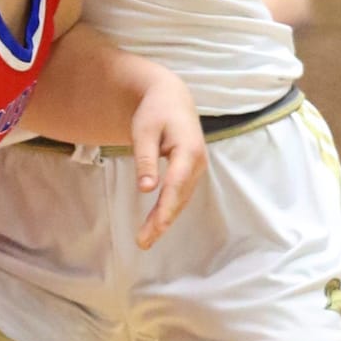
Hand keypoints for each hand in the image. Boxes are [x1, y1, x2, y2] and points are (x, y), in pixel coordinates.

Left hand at [127, 64, 206, 249]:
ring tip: (145, 239)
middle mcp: (198, 162)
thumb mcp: (144, 131)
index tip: (155, 227)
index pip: (176, 185)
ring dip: (165, 220)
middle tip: (143, 242)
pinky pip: (180, 195)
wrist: (172, 98)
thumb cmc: (155, 112)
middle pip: (180, 198)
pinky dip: (168, 210)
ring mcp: (197, 168)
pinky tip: (155, 224)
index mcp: (188, 150)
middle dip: (162, 221)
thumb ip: (145, 159)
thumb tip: (146, 189)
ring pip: (181, 199)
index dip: (166, 208)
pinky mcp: (191, 172)